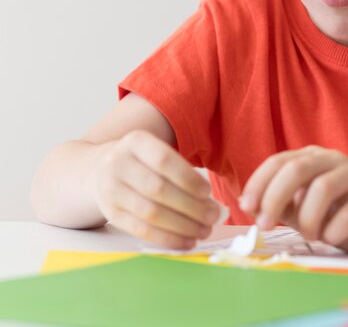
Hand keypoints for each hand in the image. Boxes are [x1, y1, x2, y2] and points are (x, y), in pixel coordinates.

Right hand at [91, 130, 219, 249]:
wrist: (99, 170)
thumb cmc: (143, 162)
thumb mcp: (156, 153)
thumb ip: (182, 172)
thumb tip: (211, 203)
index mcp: (135, 141)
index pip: (164, 160)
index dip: (188, 178)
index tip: (208, 192)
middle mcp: (118, 163)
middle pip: (158, 189)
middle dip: (191, 206)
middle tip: (213, 216)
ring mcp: (110, 190)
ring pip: (151, 213)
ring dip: (182, 226)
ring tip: (204, 230)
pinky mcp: (110, 213)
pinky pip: (141, 231)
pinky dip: (167, 239)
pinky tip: (186, 241)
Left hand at [239, 146, 347, 252]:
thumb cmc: (329, 213)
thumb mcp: (297, 208)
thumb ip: (276, 205)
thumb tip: (251, 207)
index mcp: (309, 157)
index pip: (278, 161)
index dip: (259, 183)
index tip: (247, 207)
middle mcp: (331, 160)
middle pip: (298, 168)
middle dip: (275, 197)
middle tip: (265, 225)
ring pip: (323, 188)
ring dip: (308, 218)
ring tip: (309, 235)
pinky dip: (333, 230)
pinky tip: (329, 238)